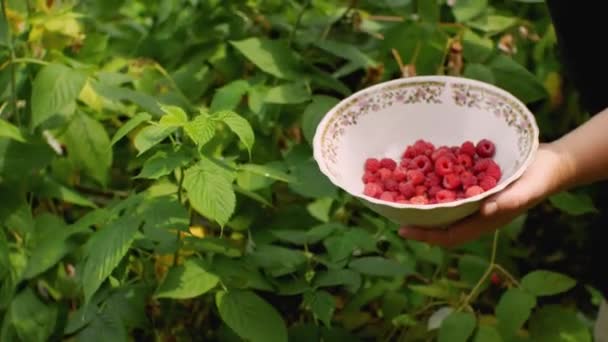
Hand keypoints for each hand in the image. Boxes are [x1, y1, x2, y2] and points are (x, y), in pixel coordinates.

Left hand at [398, 143, 572, 247]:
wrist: (550, 163)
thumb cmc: (540, 179)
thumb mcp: (527, 189)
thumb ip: (508, 201)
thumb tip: (484, 212)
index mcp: (482, 221)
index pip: (448, 236)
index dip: (425, 235)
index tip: (402, 230)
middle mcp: (472, 213)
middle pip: (437, 222)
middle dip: (414, 218)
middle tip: (388, 207)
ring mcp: (470, 199)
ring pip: (439, 205)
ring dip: (419, 200)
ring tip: (395, 190)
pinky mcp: (471, 183)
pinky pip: (446, 186)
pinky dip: (431, 182)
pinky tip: (417, 168)